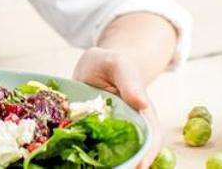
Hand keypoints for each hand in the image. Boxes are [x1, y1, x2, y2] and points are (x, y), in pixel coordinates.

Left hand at [73, 47, 162, 168]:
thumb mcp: (119, 66)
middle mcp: (127, 128)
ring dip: (103, 163)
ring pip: (110, 154)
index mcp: (142, 115)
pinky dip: (82, 155)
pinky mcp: (90, 134)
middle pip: (131, 153)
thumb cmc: (112, 64)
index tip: (139, 167)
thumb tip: (142, 103)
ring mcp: (108, 133)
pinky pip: (88, 147)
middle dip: (125, 164)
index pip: (150, 139)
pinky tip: (71, 161)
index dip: (147, 155)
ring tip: (86, 168)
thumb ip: (130, 83)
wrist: (96, 65)